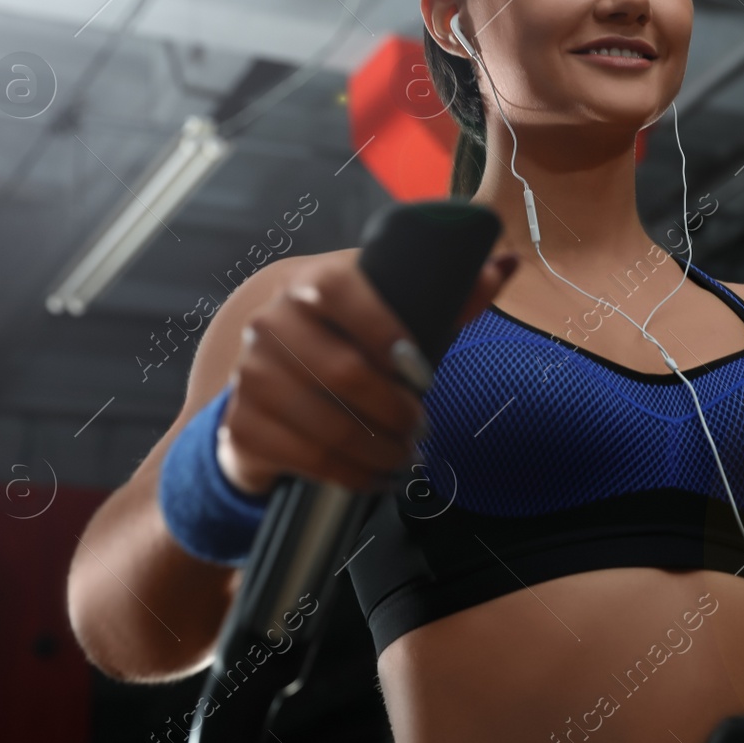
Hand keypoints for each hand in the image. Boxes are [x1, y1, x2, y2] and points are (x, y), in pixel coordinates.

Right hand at [217, 248, 518, 495]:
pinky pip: (308, 460)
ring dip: (380, 449)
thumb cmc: (346, 340)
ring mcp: (251, 376)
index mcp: (312, 284)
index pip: (345, 292)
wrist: (270, 377)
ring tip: (405, 455)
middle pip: (343, 372)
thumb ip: (447, 296)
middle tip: (422, 428)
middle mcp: (272, 323)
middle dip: (395, 410)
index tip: (422, 373)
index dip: (387, 332)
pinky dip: (353, 476)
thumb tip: (501, 267)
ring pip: (328, 425)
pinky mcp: (242, 425)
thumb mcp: (390, 313)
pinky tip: (376, 475)